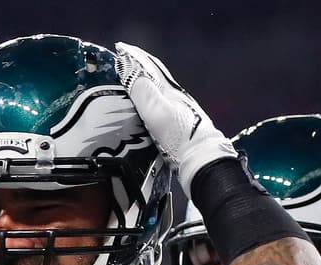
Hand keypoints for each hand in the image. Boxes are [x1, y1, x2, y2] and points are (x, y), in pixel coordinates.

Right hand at [114, 41, 235, 195]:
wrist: (200, 160)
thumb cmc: (179, 137)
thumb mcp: (159, 114)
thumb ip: (145, 95)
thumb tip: (132, 74)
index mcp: (169, 92)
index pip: (151, 68)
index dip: (135, 57)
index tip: (120, 48)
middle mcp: (174, 98)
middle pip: (154, 77)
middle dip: (138, 67)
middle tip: (121, 63)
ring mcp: (176, 112)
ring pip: (156, 91)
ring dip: (142, 84)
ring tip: (128, 83)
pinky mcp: (175, 126)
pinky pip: (156, 106)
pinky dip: (146, 100)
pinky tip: (142, 108)